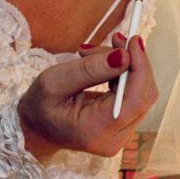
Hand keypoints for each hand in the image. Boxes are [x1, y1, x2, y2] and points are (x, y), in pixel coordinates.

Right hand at [17, 34, 157, 161]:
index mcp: (95, 131)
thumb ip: (89, 69)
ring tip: (92, 53)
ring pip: (140, 91)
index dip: (140, 68)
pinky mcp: (122, 126)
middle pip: (143, 95)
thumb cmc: (40, 106)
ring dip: (125, 65)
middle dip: (131, 62)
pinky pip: (134, 94)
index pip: (135, 100)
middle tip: (112, 39)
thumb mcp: (54, 81)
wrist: (36, 129)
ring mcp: (121, 135)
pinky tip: (103, 64)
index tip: (133, 40)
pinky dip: (123, 73)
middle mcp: (114, 139)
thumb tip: (124, 55)